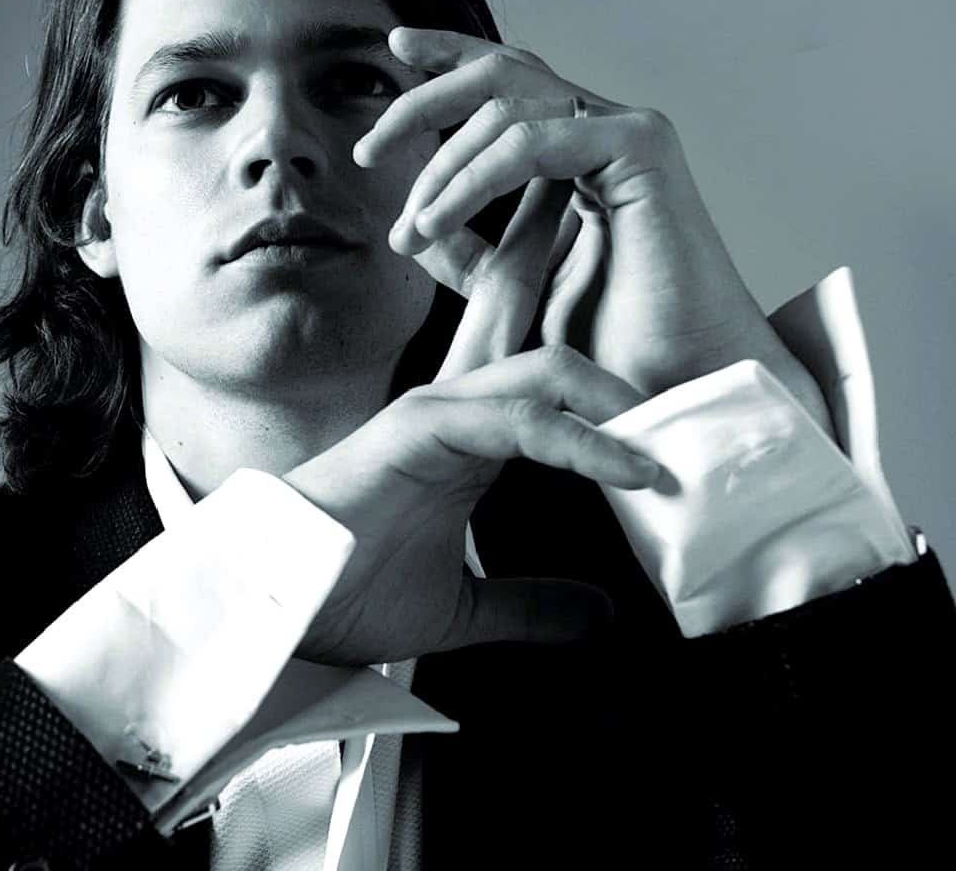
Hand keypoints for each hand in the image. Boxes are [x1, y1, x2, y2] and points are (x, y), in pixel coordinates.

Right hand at [286, 343, 658, 665]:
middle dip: (616, 355)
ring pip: (548, 368)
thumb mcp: (466, 606)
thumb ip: (531, 604)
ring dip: (620, 395)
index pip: (545, 386)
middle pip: (554, 351)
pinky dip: (584, 439)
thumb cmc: (350, 593)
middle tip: (688, 401)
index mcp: (470, 439)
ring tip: (677, 442)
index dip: (602, 382)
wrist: (280, 605)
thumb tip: (601, 617)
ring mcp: (440, 409)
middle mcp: (459, 409)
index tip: (670, 414)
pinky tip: (632, 471)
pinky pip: (522, 418)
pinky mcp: (424, 425)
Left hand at [355, 27, 831, 429]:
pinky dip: (472, 181)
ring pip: (505, 105)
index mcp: (578, 148)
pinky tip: (436, 222)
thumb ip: (470, 248)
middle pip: (498, 73)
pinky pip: (530, 141)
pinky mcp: (641, 146)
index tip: (392, 48)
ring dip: (441, 166)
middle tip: (367, 151)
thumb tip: (412, 224)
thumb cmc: (606, 345)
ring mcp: (625, 131)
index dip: (448, 57)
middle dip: (422, 104)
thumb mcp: (513, 284)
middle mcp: (603, 128)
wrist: (670, 385)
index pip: (507, 82)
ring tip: (408, 228)